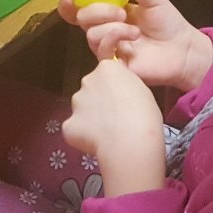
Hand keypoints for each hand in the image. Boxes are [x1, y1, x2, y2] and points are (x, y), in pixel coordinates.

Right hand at [56, 0, 212, 91]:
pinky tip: (131, 39)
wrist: (184, 50)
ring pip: (92, 35)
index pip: (82, 9)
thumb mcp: (153, 0)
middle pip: (83, 19)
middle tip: (121, 13)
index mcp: (111, 13)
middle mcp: (106, 30)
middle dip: (98, 12)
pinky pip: (102, 52)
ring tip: (135, 31)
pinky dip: (113, 40)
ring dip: (112, 29)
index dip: (70, 6)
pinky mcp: (115, 65)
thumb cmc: (168, 24)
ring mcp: (109, 48)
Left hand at [63, 58, 164, 197]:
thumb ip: (124, 85)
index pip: (105, 72)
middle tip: (114, 116)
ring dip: (90, 118)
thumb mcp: (141, 89)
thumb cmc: (143, 113)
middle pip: (90, 89)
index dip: (113, 86)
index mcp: (106, 69)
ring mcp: (76, 103)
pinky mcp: (68, 125)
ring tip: (107, 132)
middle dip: (98, 100)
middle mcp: (87, 81)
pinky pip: (74, 129)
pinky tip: (97, 143)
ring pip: (81, 109)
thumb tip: (119, 90)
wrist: (130, 140)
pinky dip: (83, 136)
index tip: (122, 98)